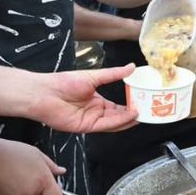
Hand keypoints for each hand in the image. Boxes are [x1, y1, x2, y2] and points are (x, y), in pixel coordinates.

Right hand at [0, 136, 64, 194]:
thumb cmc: (9, 153)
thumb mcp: (36, 154)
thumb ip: (51, 165)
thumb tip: (60, 172)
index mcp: (42, 181)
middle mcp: (30, 193)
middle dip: (36, 191)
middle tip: (28, 175)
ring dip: (22, 191)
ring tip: (14, 174)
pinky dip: (9, 193)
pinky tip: (5, 179)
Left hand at [23, 65, 139, 132]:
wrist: (46, 92)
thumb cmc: (65, 82)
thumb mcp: (94, 76)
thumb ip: (113, 74)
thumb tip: (131, 67)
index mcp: (97, 100)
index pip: (117, 106)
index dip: (130, 105)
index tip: (144, 101)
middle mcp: (96, 112)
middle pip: (118, 116)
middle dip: (133, 114)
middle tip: (149, 111)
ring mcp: (91, 120)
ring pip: (115, 122)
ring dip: (129, 119)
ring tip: (143, 114)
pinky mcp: (86, 127)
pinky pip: (106, 125)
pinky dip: (119, 121)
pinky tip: (130, 116)